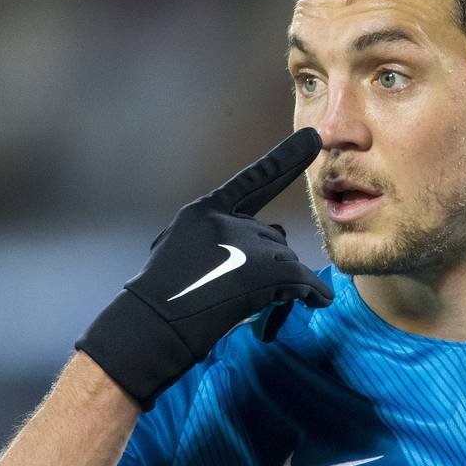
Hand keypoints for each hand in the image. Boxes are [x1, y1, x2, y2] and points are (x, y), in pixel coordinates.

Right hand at [76, 128, 331, 409]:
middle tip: (240, 294)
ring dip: (278, 286)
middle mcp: (227, 221)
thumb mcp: (181, 252)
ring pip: (285, 261)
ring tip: (248, 310)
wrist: (150, 328)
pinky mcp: (264, 272)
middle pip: (272, 236)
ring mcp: (245, 244)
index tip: (313, 137)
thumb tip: (270, 253)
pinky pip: (303, 281)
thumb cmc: (163, 299)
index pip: (253, 180)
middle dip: (266, 265)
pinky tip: (315, 301)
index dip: (285, 159)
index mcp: (204, 212)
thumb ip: (221, 242)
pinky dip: (311, 293)